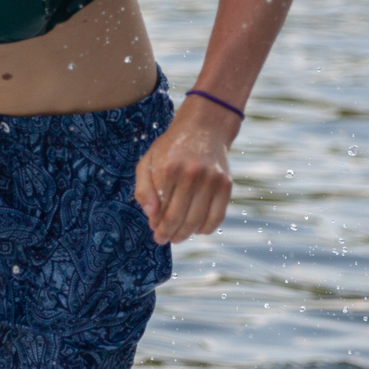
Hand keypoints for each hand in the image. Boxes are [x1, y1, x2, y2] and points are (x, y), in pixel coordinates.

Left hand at [134, 100, 238, 243]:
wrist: (203, 128)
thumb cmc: (171, 148)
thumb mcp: (148, 161)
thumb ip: (143, 189)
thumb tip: (151, 216)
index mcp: (167, 169)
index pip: (160, 210)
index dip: (156, 225)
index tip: (154, 230)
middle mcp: (190, 174)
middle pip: (178, 219)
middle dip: (168, 234)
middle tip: (163, 239)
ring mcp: (211, 180)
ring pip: (196, 222)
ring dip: (185, 235)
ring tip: (177, 237)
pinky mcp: (226, 185)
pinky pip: (216, 218)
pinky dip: (205, 229)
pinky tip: (196, 229)